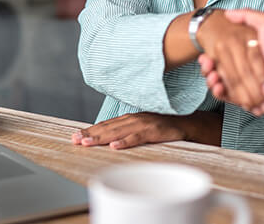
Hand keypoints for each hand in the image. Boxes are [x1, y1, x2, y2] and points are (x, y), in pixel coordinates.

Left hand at [70, 111, 220, 149]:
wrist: (189, 123)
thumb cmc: (164, 128)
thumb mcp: (143, 128)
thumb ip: (127, 131)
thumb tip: (109, 140)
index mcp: (130, 118)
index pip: (106, 124)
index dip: (90, 130)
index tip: (74, 136)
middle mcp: (135, 118)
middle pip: (108, 127)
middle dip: (90, 134)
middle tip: (75, 140)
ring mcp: (145, 123)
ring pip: (119, 131)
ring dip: (102, 137)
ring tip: (87, 143)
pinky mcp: (156, 131)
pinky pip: (138, 137)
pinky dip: (126, 141)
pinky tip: (114, 146)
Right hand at [199, 9, 263, 112]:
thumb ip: (248, 15)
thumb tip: (228, 12)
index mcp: (247, 56)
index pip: (222, 59)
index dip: (211, 59)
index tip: (205, 56)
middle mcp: (247, 71)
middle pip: (220, 73)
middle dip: (209, 70)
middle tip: (206, 65)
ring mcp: (248, 86)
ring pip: (222, 86)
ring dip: (213, 82)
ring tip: (211, 76)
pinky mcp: (250, 100)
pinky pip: (231, 99)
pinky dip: (222, 94)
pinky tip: (218, 86)